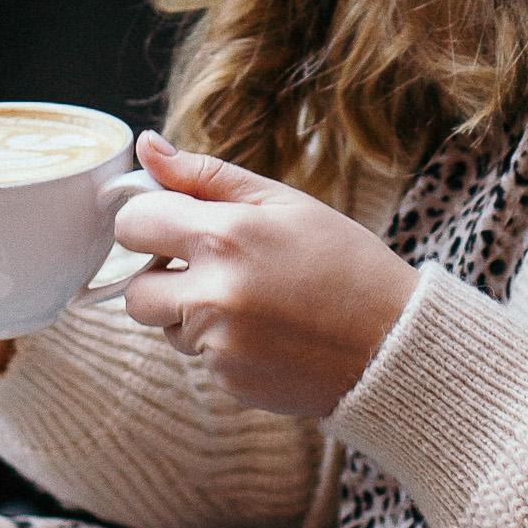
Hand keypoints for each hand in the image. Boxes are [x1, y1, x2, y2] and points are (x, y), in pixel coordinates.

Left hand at [113, 132, 416, 417]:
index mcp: (224, 237)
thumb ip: (206, 175)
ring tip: (254, 302)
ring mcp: (218, 345)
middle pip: (134, 290)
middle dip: (163, 278)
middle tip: (214, 267)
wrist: (393, 343)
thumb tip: (147, 147)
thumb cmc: (343, 261)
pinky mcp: (228, 381)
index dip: (150, 221)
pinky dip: (222, 346)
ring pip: (167, 328)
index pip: (133, 224)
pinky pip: (199, 359)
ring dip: (192, 315)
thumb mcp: (282, 202)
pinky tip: (268, 333)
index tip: (175, 224)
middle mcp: (213, 295)